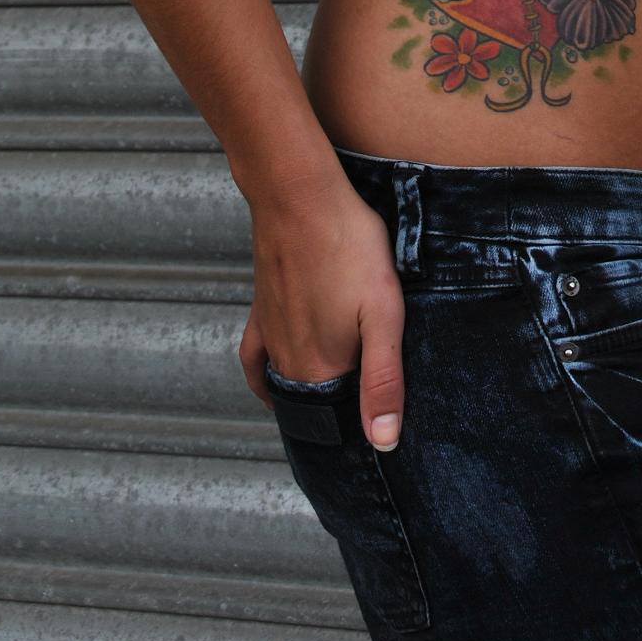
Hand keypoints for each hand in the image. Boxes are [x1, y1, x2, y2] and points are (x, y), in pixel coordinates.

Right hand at [239, 180, 406, 450]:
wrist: (300, 197)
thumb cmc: (348, 248)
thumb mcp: (383, 312)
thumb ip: (383, 380)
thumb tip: (383, 443)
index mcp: (319, 370)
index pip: (341, 423)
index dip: (364, 426)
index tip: (386, 425)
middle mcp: (288, 362)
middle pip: (314, 408)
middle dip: (340, 417)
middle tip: (369, 411)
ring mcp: (271, 337)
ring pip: (285, 386)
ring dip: (308, 401)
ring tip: (335, 405)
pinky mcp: (261, 312)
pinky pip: (255, 361)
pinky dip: (264, 380)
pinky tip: (273, 383)